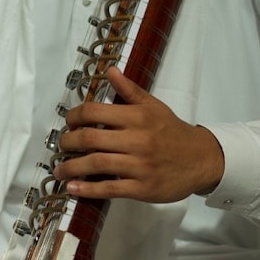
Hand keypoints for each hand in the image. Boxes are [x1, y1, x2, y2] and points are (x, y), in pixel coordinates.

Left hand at [55, 67, 223, 203]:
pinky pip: (109, 188)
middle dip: (68, 143)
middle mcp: (138, 140)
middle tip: (62, 146)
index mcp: (137, 117)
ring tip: (59, 170)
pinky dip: (87, 188)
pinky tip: (73, 188)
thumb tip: (110, 70)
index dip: (74, 117)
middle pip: (90, 139)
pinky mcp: (142, 188)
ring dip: (71, 168)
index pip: (94, 112)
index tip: (68, 123)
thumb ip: (129, 90)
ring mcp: (140, 165)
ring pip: (96, 164)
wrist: (200, 159)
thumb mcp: (153, 106)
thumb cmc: (172, 132)